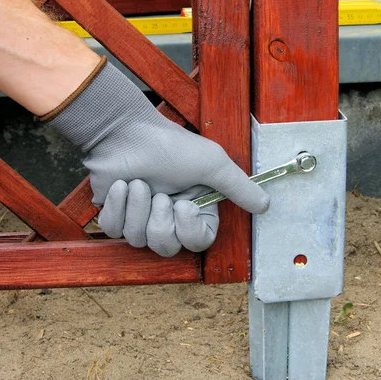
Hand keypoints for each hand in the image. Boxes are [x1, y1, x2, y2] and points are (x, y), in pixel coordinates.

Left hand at [50, 63, 269, 255]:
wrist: (125, 131)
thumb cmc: (169, 145)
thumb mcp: (212, 163)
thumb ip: (238, 187)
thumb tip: (266, 205)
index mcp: (196, 207)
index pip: (199, 242)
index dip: (189, 230)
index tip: (183, 204)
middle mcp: (170, 215)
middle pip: (167, 247)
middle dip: (160, 220)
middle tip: (159, 193)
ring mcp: (141, 216)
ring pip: (138, 240)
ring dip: (138, 207)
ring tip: (139, 183)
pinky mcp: (116, 214)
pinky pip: (114, 229)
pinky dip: (117, 206)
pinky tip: (120, 185)